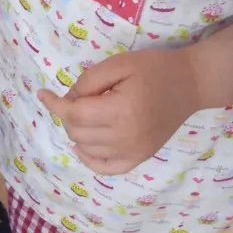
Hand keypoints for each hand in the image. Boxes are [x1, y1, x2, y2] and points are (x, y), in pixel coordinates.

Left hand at [39, 48, 200, 174]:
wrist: (190, 84)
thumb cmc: (154, 68)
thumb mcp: (118, 64)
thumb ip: (89, 81)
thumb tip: (68, 99)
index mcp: (121, 111)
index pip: (75, 114)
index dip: (54, 104)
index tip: (42, 94)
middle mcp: (126, 137)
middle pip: (78, 132)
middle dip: (67, 114)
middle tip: (78, 96)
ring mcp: (134, 152)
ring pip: (87, 149)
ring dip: (76, 131)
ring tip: (86, 112)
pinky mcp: (140, 158)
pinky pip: (105, 168)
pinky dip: (89, 158)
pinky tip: (83, 144)